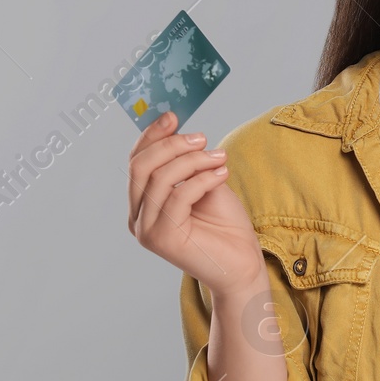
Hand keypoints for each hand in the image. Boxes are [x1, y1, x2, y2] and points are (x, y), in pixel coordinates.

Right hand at [127, 111, 265, 296]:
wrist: (243, 264)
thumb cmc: (225, 226)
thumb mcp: (204, 183)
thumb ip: (187, 163)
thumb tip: (178, 130)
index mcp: (142, 203)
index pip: (136, 161)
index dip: (151, 136)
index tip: (172, 116)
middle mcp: (138, 218)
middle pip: (141, 167)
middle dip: (172, 145)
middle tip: (202, 138)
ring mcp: (147, 231)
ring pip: (160, 179)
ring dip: (193, 161)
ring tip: (220, 157)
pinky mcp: (163, 239)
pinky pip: (179, 196)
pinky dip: (203, 179)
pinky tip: (222, 174)